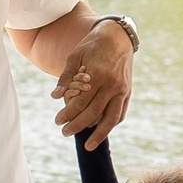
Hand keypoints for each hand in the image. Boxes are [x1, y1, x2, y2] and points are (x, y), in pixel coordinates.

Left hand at [52, 16, 135, 148]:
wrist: (117, 37)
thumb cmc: (92, 46)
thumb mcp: (75, 56)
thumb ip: (66, 78)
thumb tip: (55, 97)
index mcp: (98, 74)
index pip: (80, 101)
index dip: (68, 113)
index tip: (57, 121)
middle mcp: (112, 84)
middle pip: (94, 112)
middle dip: (78, 125)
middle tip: (65, 132)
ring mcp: (122, 89)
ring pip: (111, 118)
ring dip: (99, 134)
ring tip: (88, 146)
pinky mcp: (128, 92)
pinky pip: (120, 113)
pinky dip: (111, 124)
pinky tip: (101, 131)